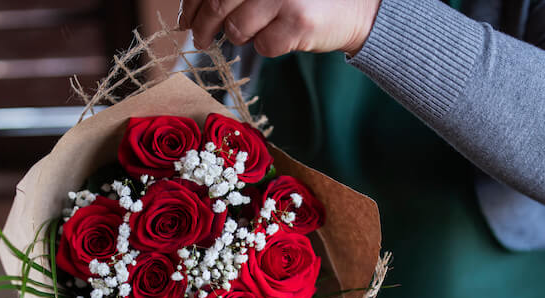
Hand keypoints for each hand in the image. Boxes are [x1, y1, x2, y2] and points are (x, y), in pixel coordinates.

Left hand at [178, 0, 381, 57]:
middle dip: (203, 26)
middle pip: (218, 3)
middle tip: (200, 38)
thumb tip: (193, 10)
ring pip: (238, 29)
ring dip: (241, 36)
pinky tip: (282, 36)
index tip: (186, 17)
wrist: (358, 6)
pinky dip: (268, 46)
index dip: (193, 3)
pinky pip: (264, 46)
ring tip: (256, 30)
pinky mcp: (298, 22)